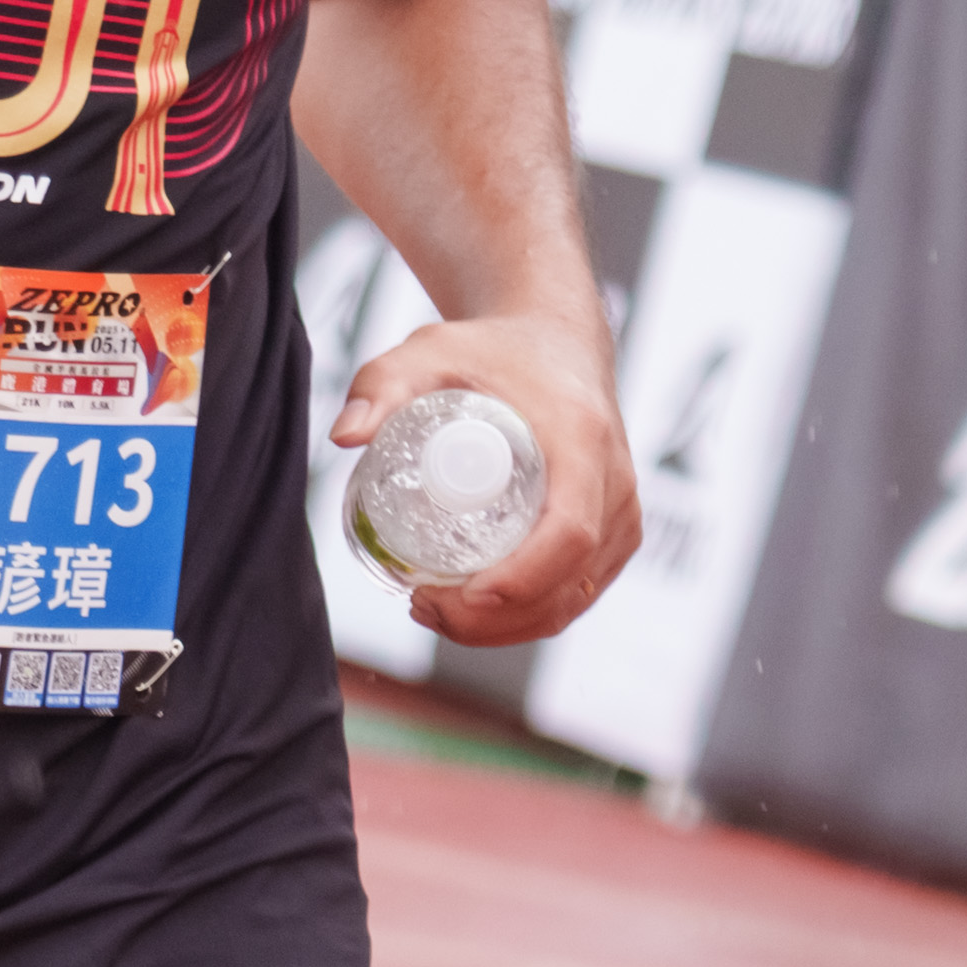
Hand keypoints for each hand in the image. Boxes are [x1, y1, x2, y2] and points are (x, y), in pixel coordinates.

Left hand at [332, 304, 632, 648]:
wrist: (555, 340)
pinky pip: (581, 593)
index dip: (519, 580)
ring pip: (575, 599)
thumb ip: (383, 383)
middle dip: (496, 618)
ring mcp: (622, 513)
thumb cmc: (494, 348)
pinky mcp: (617, 532)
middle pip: (570, 581)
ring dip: (509, 627)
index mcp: (584, 441)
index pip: (570, 532)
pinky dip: (532, 619)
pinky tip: (477, 616)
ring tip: (437, 611)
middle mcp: (616, 483)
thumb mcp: (432, 351)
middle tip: (424, 606)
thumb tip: (344, 436)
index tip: (458, 596)